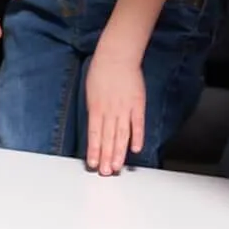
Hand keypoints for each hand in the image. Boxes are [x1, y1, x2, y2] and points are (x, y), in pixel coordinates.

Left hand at [84, 47, 145, 173]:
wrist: (117, 55)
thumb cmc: (101, 70)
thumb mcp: (90, 91)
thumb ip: (94, 111)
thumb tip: (95, 127)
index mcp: (96, 107)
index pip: (94, 134)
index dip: (94, 151)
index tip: (93, 164)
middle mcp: (110, 110)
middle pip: (108, 138)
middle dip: (106, 157)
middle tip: (106, 173)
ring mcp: (124, 108)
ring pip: (122, 135)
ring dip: (119, 152)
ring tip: (117, 167)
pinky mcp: (137, 104)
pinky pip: (137, 123)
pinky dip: (137, 136)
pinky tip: (135, 149)